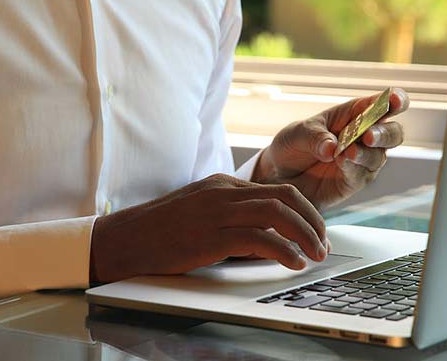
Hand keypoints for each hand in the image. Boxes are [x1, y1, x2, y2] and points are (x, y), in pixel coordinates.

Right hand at [89, 174, 329, 282]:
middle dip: (313, 221)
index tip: (315, 231)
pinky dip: (284, 251)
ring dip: (306, 235)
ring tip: (316, 254)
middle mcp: (223, 192)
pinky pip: (259, 239)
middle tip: (323, 243)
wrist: (123, 239)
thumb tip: (264, 236)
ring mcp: (217, 212)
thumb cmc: (159, 230)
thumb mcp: (198, 212)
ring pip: (278, 214)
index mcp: (222, 184)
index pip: (276, 190)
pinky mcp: (211, 235)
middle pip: (285, 197)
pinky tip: (294, 263)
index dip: (304, 212)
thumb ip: (230, 215)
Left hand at [252, 88, 409, 209]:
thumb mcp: (297, 134)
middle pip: (393, 133)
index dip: (395, 100)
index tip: (395, 100)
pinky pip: (360, 175)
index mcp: (354, 114)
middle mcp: (364, 136)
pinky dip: (353, 168)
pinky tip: (341, 162)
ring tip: (348, 152)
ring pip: (379, 156)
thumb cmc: (292, 146)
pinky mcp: (354, 181)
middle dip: (385, 132)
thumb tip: (332, 148)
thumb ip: (315, 137)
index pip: (382, 104)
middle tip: (369, 135)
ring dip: (366, 153)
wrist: (278, 175)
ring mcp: (362, 161)